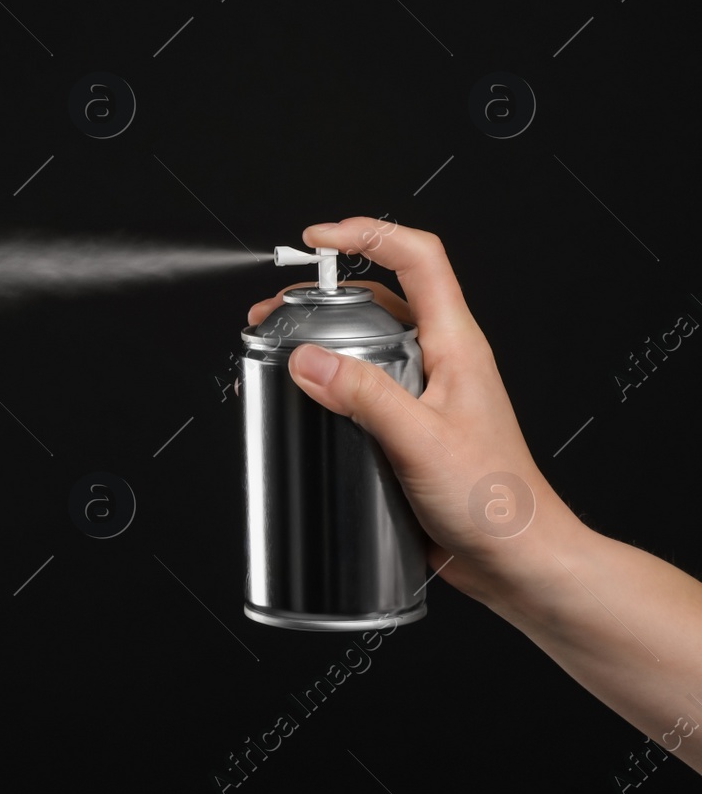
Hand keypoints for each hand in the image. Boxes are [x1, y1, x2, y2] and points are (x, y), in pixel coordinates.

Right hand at [245, 216, 580, 600]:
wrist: (519, 561)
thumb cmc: (497, 502)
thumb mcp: (422, 442)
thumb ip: (364, 395)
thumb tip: (307, 358)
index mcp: (456, 345)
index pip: (418, 258)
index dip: (367, 232)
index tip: (316, 240)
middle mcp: (442, 360)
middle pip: (381, 295)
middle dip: (322, 293)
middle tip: (275, 311)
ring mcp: (426, 393)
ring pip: (368, 343)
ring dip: (322, 341)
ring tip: (276, 354)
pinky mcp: (410, 427)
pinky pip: (364, 389)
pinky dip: (329, 386)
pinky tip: (305, 408)